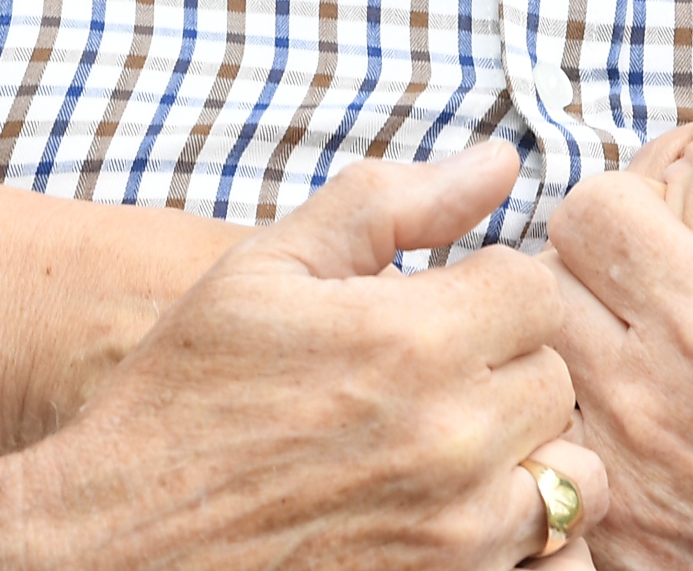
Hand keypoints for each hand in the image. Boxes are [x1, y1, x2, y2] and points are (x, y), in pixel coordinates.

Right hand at [9, 143, 605, 569]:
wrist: (122, 541)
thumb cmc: (188, 395)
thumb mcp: (268, 266)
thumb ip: (392, 203)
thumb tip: (500, 162)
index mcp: (411, 340)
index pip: (536, 291)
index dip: (486, 290)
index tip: (436, 308)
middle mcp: (451, 441)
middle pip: (556, 382)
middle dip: (504, 370)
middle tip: (430, 380)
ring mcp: (457, 535)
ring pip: (570, 480)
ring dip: (522, 459)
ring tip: (446, 451)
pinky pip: (547, 561)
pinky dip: (516, 538)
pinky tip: (446, 514)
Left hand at [555, 112, 692, 570]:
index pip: (586, 211)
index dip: (624, 203)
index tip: (662, 228)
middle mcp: (650, 406)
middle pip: (542, 286)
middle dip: (584, 270)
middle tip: (643, 291)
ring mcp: (627, 491)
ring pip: (536, 379)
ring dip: (570, 355)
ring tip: (637, 363)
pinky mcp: (625, 557)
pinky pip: (552, 472)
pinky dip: (573, 444)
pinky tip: (639, 446)